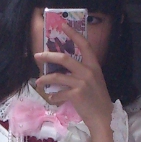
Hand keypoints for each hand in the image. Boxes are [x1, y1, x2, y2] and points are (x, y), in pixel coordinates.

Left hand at [33, 27, 116, 141]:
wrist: (103, 116)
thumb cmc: (96, 98)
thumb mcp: (93, 80)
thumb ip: (81, 72)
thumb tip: (61, 68)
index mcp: (94, 65)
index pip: (84, 45)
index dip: (74, 34)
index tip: (63, 25)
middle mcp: (88, 72)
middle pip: (64, 58)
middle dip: (48, 56)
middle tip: (37, 56)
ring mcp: (82, 83)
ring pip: (57, 77)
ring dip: (45, 79)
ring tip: (38, 81)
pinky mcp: (76, 95)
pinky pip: (58, 93)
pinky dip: (53, 95)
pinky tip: (52, 97)